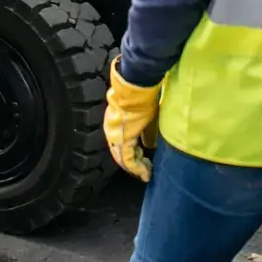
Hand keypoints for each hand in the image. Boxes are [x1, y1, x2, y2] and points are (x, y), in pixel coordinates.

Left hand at [103, 55, 160, 181]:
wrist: (135, 88)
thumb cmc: (143, 98)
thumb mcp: (148, 118)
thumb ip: (147, 133)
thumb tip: (149, 146)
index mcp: (116, 125)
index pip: (123, 145)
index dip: (134, 156)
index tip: (144, 163)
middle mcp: (112, 132)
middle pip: (122, 154)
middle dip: (134, 164)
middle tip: (145, 172)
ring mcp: (115, 136)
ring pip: (124, 158)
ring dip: (136, 167)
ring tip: (146, 173)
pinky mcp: (122, 140)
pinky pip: (128, 159)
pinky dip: (137, 167)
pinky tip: (145, 173)